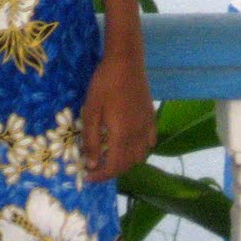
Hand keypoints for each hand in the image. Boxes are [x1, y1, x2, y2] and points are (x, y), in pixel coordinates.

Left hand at [79, 50, 155, 181]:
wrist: (126, 62)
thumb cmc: (104, 84)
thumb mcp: (91, 111)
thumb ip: (91, 139)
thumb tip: (90, 163)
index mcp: (121, 136)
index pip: (113, 166)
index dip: (100, 175)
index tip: (88, 177)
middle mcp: (138, 136)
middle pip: (127, 164)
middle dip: (111, 171)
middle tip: (96, 168)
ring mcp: (147, 127)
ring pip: (140, 156)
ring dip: (126, 162)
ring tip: (110, 157)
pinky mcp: (151, 118)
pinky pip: (149, 143)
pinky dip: (140, 150)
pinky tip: (130, 144)